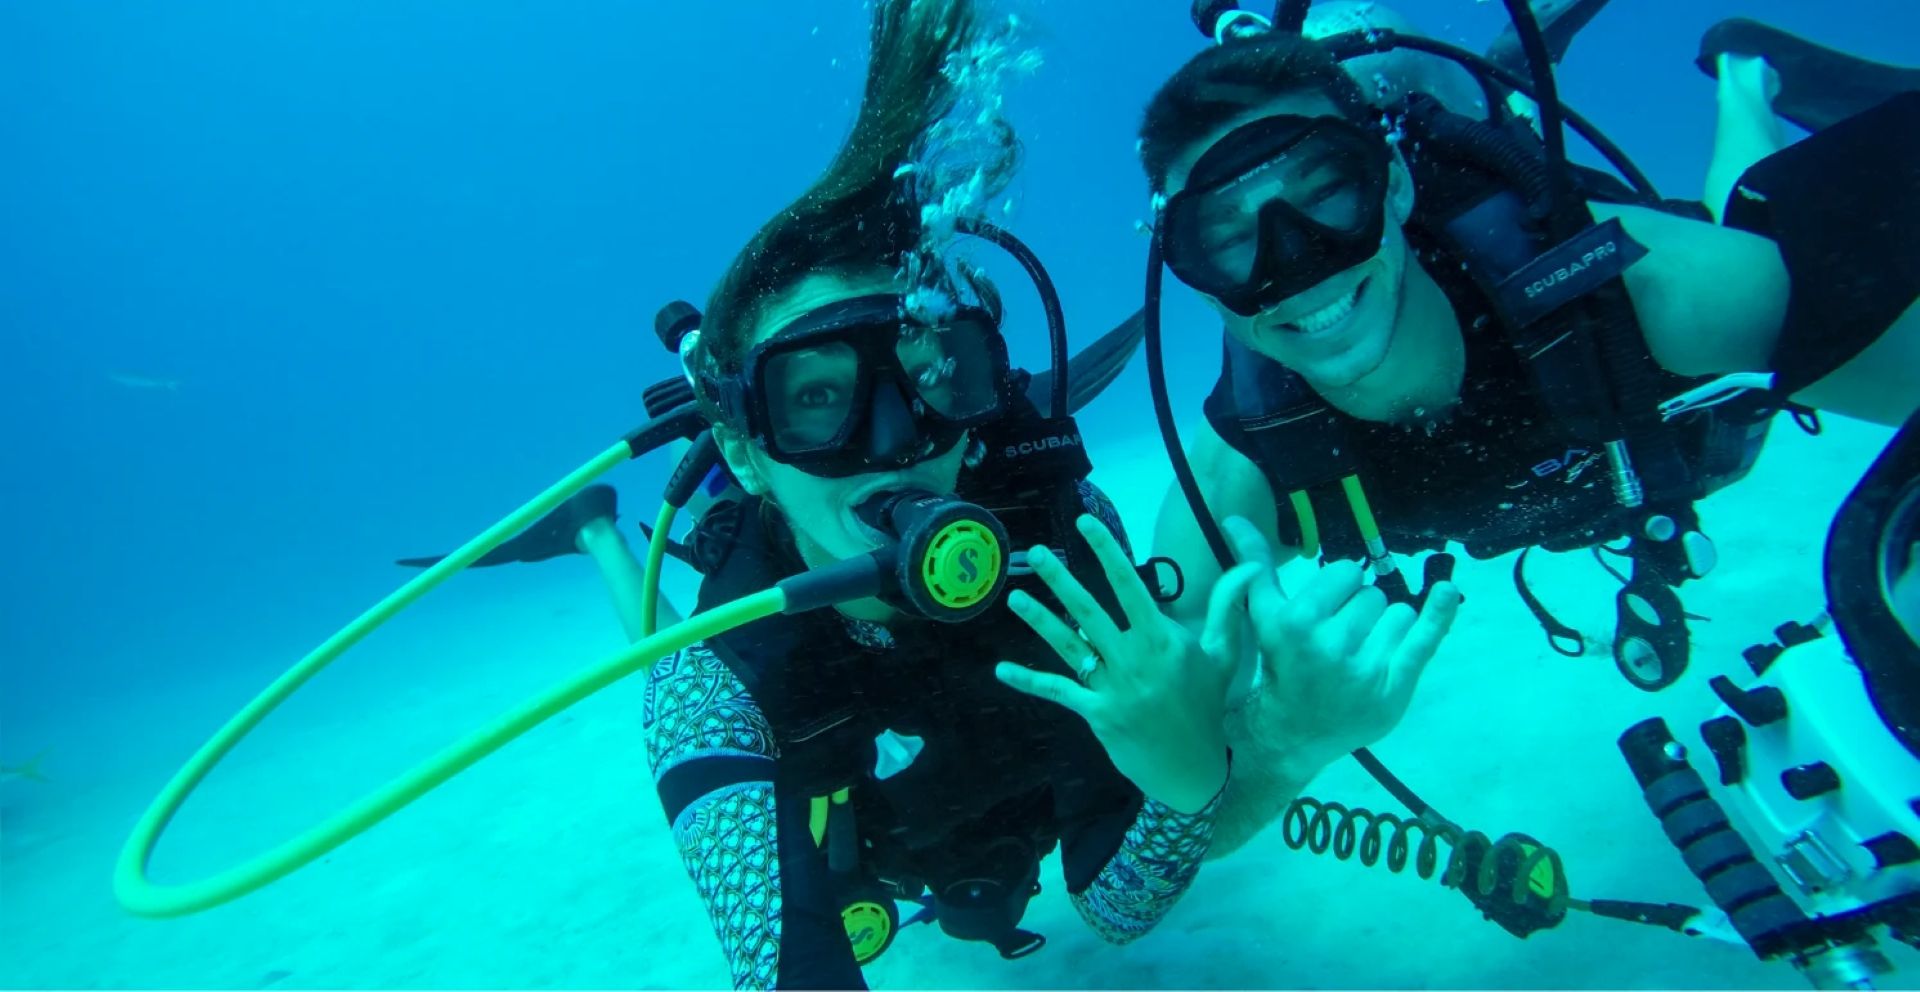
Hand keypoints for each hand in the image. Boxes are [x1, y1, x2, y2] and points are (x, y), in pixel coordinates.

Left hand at [994, 515, 1250, 813]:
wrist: (1193, 767)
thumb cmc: (1206, 705)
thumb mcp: (1222, 656)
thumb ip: (1226, 608)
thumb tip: (1248, 567)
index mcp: (1164, 641)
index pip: (1130, 587)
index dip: (1106, 553)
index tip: (1084, 524)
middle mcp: (1135, 660)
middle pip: (1091, 612)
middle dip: (1061, 580)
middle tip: (1036, 553)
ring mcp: (1114, 688)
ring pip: (1070, 646)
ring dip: (1040, 620)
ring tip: (1014, 596)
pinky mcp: (1097, 713)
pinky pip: (1059, 691)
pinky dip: (1029, 681)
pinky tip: (1002, 670)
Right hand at [1214, 516, 1460, 777]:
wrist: (1290, 736)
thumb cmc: (1276, 669)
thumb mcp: (1259, 618)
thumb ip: (1254, 567)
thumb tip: (1235, 518)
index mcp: (1294, 622)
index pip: (1344, 573)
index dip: (1338, 588)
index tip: (1327, 607)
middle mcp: (1329, 644)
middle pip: (1371, 593)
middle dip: (1360, 610)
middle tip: (1340, 639)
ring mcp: (1365, 668)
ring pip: (1398, 613)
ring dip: (1386, 627)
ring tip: (1363, 653)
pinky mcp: (1393, 687)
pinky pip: (1425, 638)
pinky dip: (1439, 611)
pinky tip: (1448, 591)